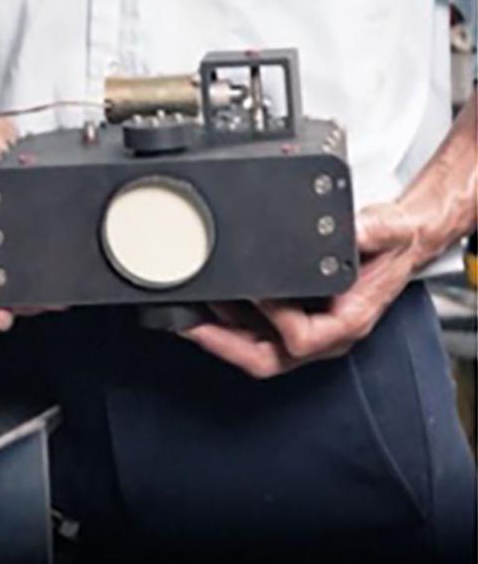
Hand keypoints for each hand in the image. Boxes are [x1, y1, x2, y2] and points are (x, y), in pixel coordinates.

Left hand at [181, 200, 426, 377]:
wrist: (399, 244)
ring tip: (187, 313)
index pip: (302, 338)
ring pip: (257, 348)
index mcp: (347, 320)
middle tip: (190, 326)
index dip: (273, 319)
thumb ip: (372, 229)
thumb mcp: (386, 230)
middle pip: (268, 357)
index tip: (252, 292)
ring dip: (220, 335)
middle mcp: (326, 333)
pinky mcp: (296, 318)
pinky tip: (209, 303)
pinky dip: (229, 322)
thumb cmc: (392, 244)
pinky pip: (257, 331)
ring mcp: (308, 328)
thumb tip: (353, 229)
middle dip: (225, 345)